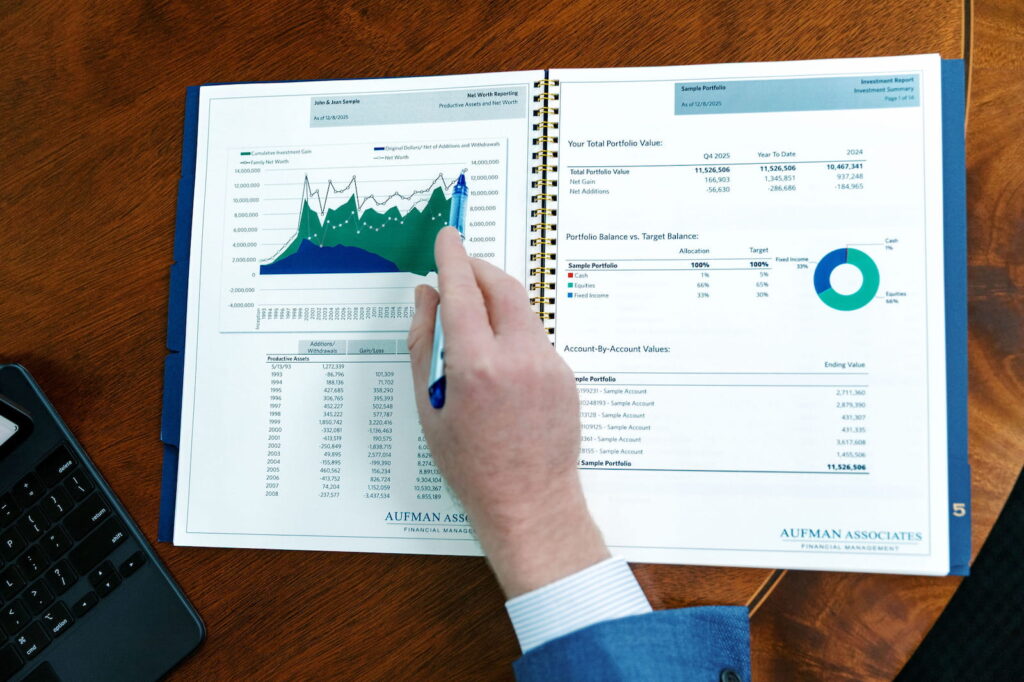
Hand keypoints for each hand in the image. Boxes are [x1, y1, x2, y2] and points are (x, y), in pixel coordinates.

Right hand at [408, 227, 608, 597]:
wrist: (530, 502)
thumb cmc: (471, 465)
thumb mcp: (429, 408)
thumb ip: (424, 345)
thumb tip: (426, 297)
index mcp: (477, 366)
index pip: (461, 291)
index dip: (451, 258)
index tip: (447, 236)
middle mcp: (519, 357)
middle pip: (501, 287)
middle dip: (477, 270)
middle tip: (457, 271)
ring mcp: (549, 364)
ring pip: (521, 309)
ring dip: (496, 299)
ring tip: (473, 320)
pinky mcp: (566, 375)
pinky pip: (536, 335)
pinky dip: (514, 330)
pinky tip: (498, 358)